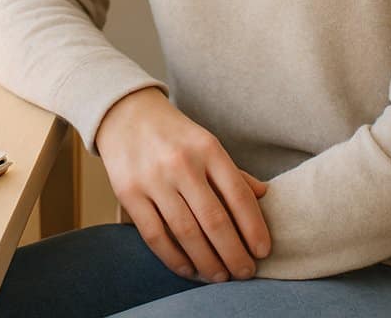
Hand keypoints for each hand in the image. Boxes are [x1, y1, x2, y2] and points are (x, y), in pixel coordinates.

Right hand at [96, 87, 271, 282]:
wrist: (125, 114)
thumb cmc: (174, 135)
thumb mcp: (207, 143)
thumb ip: (233, 172)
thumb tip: (264, 196)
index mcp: (208, 149)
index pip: (239, 196)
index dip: (254, 228)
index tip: (263, 251)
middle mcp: (182, 164)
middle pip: (214, 220)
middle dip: (234, 253)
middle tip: (245, 273)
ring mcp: (153, 179)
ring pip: (186, 233)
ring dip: (207, 261)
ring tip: (220, 276)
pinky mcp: (129, 193)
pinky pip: (155, 235)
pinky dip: (174, 258)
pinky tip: (188, 269)